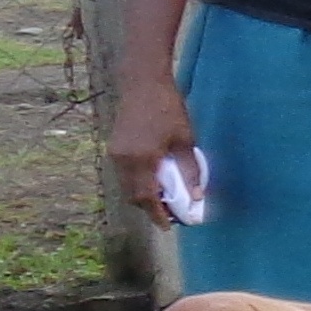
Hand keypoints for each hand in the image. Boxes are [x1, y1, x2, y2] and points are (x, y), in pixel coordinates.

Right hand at [106, 70, 199, 214]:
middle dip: (150, 208)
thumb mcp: (185, 140)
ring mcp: (116, 153)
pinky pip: (123, 174)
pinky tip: (153, 180)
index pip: (147, 198)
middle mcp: (124, 160)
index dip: (157, 215)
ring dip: (142, 196)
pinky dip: (136, 182)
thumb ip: (190, 171)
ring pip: (126, 186)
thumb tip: (197, 197)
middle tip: (170, 213)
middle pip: (133, 196)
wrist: (143, 84)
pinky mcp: (113, 147)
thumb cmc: (169, 109)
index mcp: (143, 160)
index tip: (168, 227)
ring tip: (164, 197)